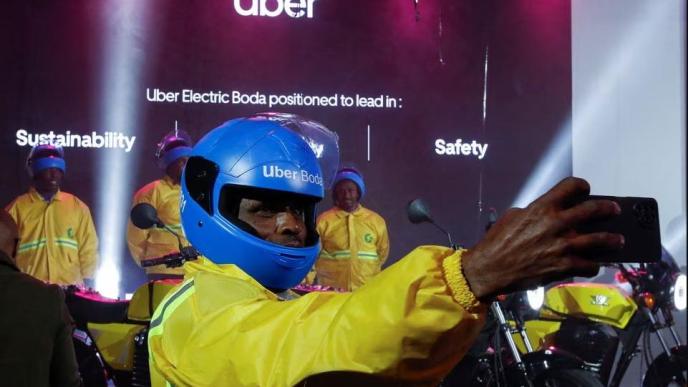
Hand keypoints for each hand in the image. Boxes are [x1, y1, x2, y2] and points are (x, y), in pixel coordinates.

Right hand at [461, 177, 623, 300]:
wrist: (491, 268)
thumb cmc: (497, 241)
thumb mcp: (512, 216)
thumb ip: (533, 212)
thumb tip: (545, 213)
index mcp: (542, 207)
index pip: (571, 186)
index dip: (581, 186)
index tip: (585, 190)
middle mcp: (557, 223)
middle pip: (594, 210)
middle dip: (608, 209)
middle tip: (613, 210)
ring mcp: (564, 246)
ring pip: (601, 239)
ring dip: (612, 239)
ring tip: (618, 240)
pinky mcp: (565, 266)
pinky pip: (590, 265)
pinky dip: (593, 265)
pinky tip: (592, 264)